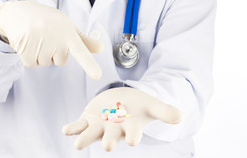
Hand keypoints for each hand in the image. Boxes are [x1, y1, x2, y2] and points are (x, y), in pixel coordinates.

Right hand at [0, 0, 102, 79]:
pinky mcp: (26, 49)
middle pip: (60, 61)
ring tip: (35, 37)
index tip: (97, 76)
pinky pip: (32, 64)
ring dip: (39, 54)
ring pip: (45, 63)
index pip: (81, 50)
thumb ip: (82, 40)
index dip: (89, 64)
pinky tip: (27, 42)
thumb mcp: (65, 25)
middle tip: (45, 36)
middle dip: (53, 52)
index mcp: (67, 30)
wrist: (16, 12)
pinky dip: (29, 56)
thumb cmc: (45, 20)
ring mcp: (40, 42)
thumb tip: (101, 48)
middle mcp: (55, 36)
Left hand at [62, 87, 181, 150]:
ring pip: (91, 135)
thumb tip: (180, 115)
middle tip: (108, 146)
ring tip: (78, 145)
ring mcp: (100, 126)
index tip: (133, 139)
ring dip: (85, 139)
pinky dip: (73, 128)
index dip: (133, 136)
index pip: (133, 134)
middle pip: (111, 138)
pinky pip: (79, 126)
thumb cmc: (139, 107)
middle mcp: (114, 130)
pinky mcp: (88, 120)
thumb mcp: (152, 105)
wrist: (123, 101)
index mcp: (131, 128)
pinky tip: (66, 130)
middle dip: (109, 141)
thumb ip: (164, 111)